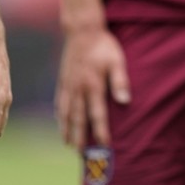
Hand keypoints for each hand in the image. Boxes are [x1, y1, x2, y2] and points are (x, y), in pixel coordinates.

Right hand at [54, 26, 128, 149]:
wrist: (82, 30)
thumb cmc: (104, 46)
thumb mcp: (117, 60)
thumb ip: (120, 81)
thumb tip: (124, 102)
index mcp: (92, 85)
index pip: (97, 113)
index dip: (101, 130)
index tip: (104, 144)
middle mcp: (78, 88)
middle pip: (78, 118)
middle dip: (80, 136)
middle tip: (81, 153)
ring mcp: (68, 85)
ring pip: (66, 112)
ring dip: (67, 129)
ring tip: (68, 144)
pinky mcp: (63, 80)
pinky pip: (59, 101)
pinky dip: (59, 114)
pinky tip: (60, 122)